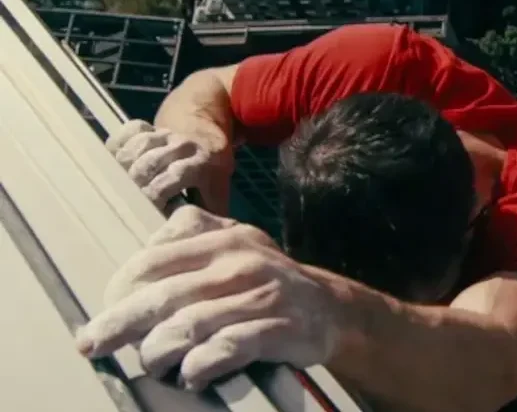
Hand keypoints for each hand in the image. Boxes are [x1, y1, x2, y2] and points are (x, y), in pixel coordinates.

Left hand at [75, 205, 342, 390]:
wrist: (333, 307)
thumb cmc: (269, 279)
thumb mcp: (237, 241)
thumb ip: (194, 233)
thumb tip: (142, 249)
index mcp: (224, 238)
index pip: (155, 260)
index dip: (121, 288)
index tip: (105, 312)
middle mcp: (242, 263)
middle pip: (166, 294)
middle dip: (121, 323)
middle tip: (93, 343)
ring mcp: (263, 296)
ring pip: (192, 325)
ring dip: (160, 351)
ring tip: (151, 363)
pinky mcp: (281, 329)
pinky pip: (230, 348)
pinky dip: (202, 365)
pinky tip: (191, 375)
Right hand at [104, 120, 215, 210]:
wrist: (208, 137)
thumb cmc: (211, 174)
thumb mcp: (217, 194)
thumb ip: (207, 214)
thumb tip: (195, 237)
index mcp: (202, 164)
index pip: (173, 177)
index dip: (154, 194)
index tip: (148, 209)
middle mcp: (184, 146)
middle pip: (149, 163)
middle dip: (135, 183)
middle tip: (128, 199)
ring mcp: (166, 133)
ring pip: (138, 146)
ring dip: (125, 165)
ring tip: (119, 181)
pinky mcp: (151, 125)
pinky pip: (130, 130)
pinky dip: (119, 142)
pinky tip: (115, 158)